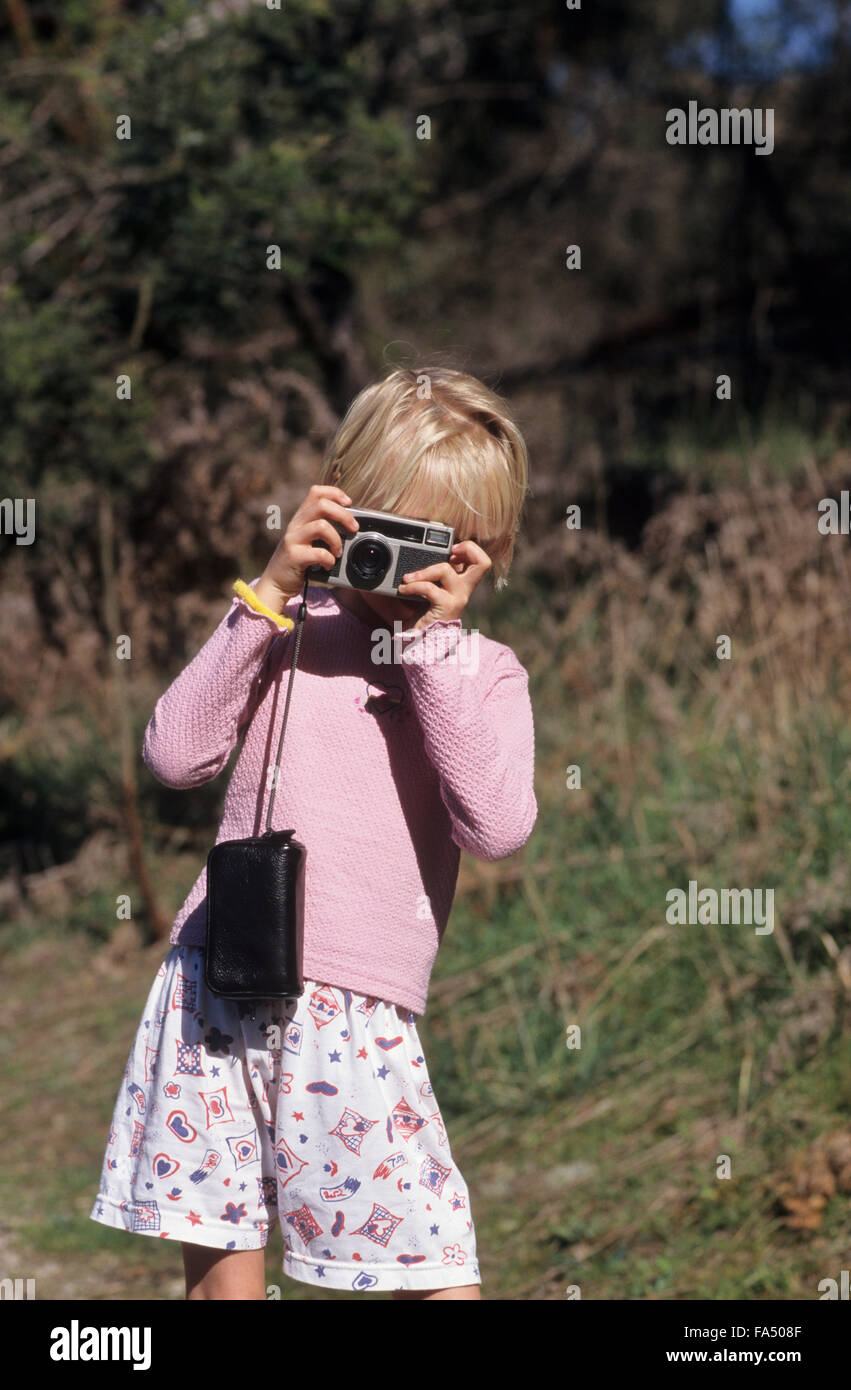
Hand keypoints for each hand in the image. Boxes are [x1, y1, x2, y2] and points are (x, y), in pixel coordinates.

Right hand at [254, 484, 358, 612]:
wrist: (275, 583)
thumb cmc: (298, 562)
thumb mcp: (309, 541)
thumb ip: (324, 531)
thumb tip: (352, 527)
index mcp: (301, 518)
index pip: (316, 492)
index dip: (335, 493)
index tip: (349, 503)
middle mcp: (296, 525)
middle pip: (321, 504)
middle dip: (343, 515)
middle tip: (353, 529)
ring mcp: (293, 539)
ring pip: (321, 526)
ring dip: (336, 540)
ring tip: (338, 552)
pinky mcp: (293, 556)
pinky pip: (318, 553)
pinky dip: (329, 559)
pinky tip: (329, 565)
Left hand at [397, 539, 491, 631]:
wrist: (421, 642)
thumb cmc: (424, 615)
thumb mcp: (429, 590)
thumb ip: (430, 575)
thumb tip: (413, 556)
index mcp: (462, 583)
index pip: (479, 561)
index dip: (469, 548)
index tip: (451, 549)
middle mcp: (464, 590)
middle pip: (483, 563)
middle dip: (468, 548)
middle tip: (450, 551)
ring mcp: (457, 598)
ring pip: (446, 569)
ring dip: (423, 571)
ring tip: (408, 578)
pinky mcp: (445, 606)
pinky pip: (429, 588)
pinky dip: (413, 586)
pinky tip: (404, 589)